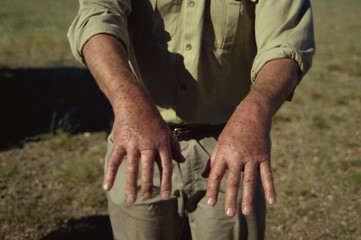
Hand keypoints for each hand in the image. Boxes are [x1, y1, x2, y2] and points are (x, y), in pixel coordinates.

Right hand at [102, 82, 184, 202]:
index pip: (166, 165)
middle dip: (148, 184)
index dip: (166, 181)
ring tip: (131, 199)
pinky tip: (106, 187)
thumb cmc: (153, 120)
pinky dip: (109, 174)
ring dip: (131, 184)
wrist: (134, 103)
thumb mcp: (167, 132)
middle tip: (148, 197)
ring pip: (132, 167)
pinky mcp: (120, 142)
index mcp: (161, 143)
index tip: (166, 195)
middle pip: (148, 168)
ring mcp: (133, 144)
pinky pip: (114, 160)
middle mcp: (148, 144)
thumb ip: (174, 148)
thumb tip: (182, 161)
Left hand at [203, 103, 275, 216]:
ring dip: (248, 197)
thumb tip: (205, 176)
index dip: (212, 190)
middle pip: (233, 181)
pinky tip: (272, 201)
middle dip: (231, 198)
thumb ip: (213, 161)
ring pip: (250, 180)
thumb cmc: (233, 131)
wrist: (252, 114)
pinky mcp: (264, 157)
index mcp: (223, 153)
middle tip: (229, 214)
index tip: (210, 204)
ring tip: (246, 212)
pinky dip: (270, 188)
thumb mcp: (220, 143)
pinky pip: (267, 175)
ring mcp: (252, 157)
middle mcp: (237, 156)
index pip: (216, 175)